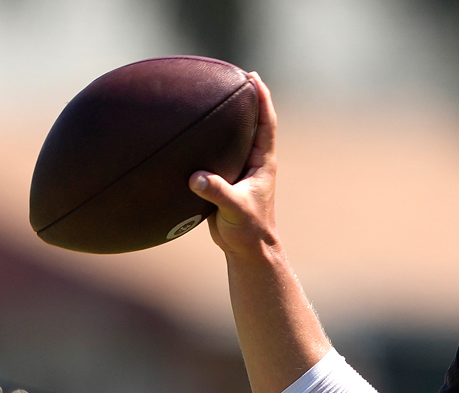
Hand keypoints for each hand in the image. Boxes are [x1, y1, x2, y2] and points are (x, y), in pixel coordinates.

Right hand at [189, 72, 277, 258]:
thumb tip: (196, 177)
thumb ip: (217, 192)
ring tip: (214, 98)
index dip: (262, 100)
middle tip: (235, 76)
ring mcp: (241, 172)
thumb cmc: (249, 230)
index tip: (254, 77)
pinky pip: (218, 155)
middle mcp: (254, 164)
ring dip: (228, 120)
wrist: (248, 250)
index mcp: (263, 163)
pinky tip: (193, 136)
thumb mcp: (235, 210)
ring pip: (236, 139)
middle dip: (246, 100)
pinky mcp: (227, 182)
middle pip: (253, 124)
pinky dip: (209, 142)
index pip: (266, 124)